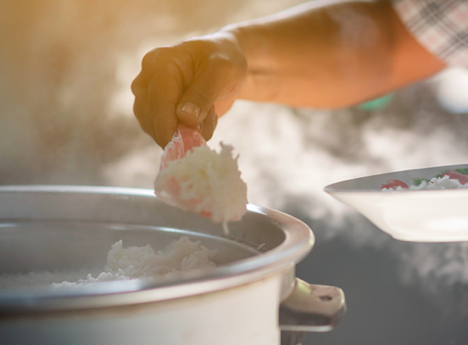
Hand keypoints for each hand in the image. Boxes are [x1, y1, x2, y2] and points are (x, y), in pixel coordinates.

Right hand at [131, 32, 246, 147]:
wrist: (226, 61)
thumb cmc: (224, 59)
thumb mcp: (221, 72)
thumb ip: (203, 94)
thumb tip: (184, 117)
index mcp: (159, 63)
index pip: (157, 100)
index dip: (167, 126)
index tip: (183, 144)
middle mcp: (147, 80)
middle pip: (151, 118)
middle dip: (180, 130)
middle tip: (208, 122)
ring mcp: (149, 96)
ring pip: (155, 129)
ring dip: (184, 132)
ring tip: (208, 115)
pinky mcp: (156, 111)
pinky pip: (163, 132)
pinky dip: (184, 134)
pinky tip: (202, 120)